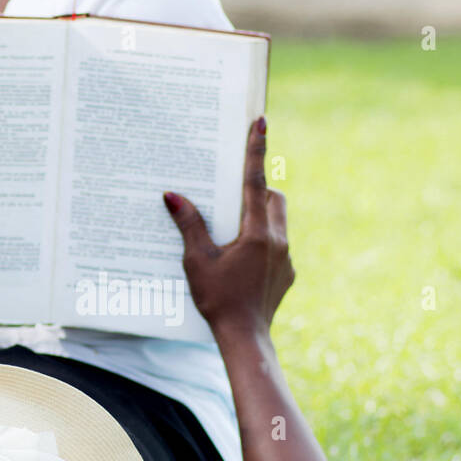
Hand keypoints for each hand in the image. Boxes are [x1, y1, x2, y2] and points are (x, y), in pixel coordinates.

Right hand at [164, 117, 292, 338]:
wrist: (245, 338)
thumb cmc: (218, 301)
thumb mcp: (197, 261)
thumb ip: (188, 225)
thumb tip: (173, 195)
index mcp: (257, 233)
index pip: (255, 181)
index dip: (256, 150)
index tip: (260, 122)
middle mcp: (278, 241)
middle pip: (273, 199)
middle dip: (258, 190)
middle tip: (233, 195)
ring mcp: (286, 258)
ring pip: (278, 222)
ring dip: (260, 216)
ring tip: (233, 231)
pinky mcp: (287, 273)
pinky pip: (278, 246)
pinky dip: (262, 242)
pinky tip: (241, 260)